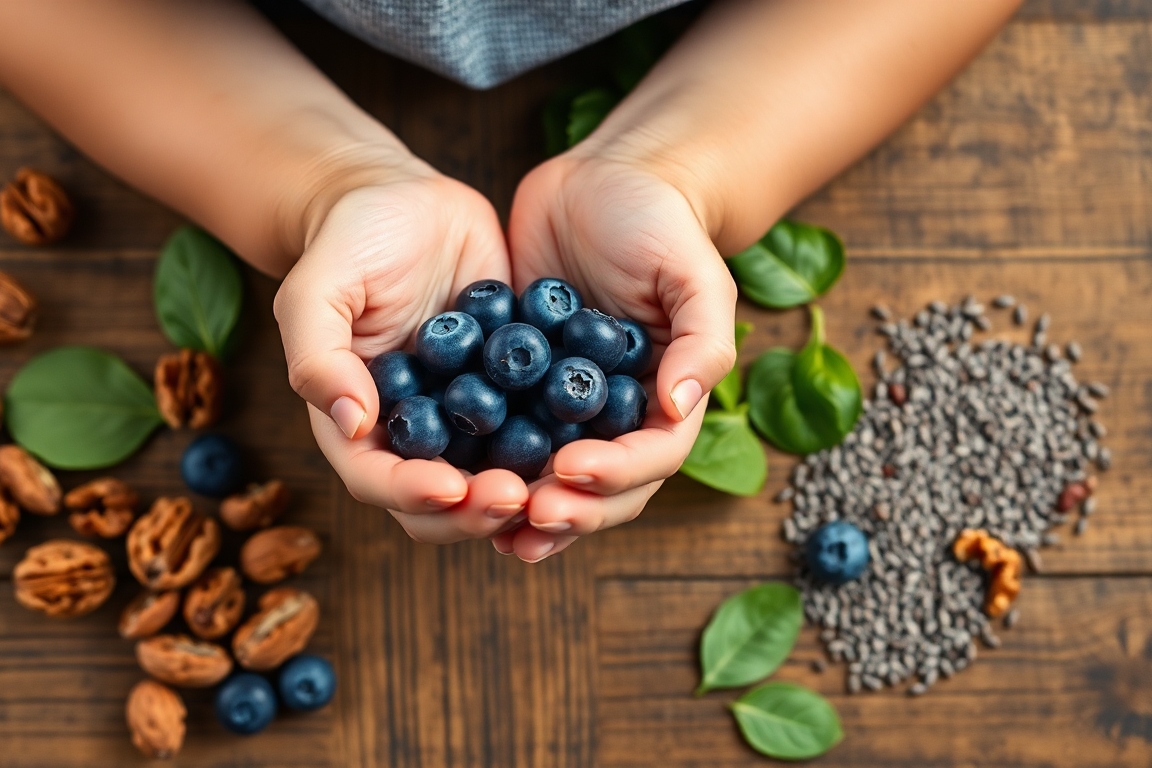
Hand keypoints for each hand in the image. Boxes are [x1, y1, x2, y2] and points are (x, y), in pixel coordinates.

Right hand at [274, 147, 527, 542]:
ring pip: (498, 476)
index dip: (411, 492)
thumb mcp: (317, 289)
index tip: (452, 487)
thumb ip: (318, 356)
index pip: (377, 479)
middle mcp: (415, 433)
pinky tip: (598, 436)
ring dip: (529, 490)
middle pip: (443, 499)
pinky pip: (542, 425)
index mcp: (357, 422)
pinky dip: (566, 439)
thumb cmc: (349, 240)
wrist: (408, 201)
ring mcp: (468, 417)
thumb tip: (353, 425)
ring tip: (561, 480)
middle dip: (478, 508)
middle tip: (517, 496)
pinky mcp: (514, 389)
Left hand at [496, 151, 738, 561]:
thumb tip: (677, 407)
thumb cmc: (659, 221)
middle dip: (568, 509)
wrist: (602, 178)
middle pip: (601, 488)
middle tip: (526, 512)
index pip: (651, 457)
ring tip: (492, 527)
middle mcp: (617, 415)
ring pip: (550, 479)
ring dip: (524, 510)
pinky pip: (502, 438)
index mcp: (665, 399)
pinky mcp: (519, 387)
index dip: (615, 474)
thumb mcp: (695, 273)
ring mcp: (565, 407)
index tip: (570, 468)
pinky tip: (451, 482)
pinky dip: (483, 466)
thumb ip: (701, 341)